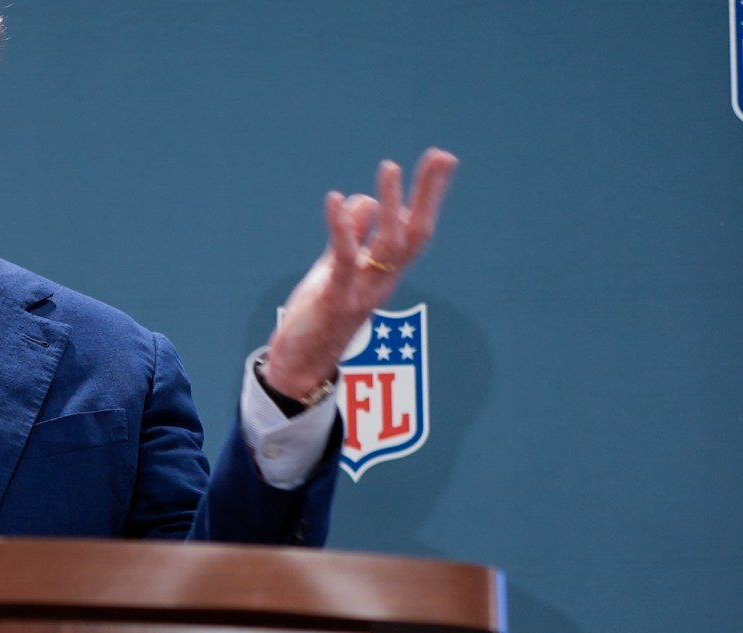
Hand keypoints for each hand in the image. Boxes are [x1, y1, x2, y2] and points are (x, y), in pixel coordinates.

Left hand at [263, 148, 458, 399]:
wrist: (301, 367)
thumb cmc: (318, 319)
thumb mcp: (335, 271)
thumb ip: (351, 239)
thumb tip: (364, 201)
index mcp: (384, 273)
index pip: (414, 229)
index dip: (429, 196)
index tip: (442, 159)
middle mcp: (382, 282)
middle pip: (414, 234)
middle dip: (429, 195)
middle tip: (442, 155)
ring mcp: (362, 292)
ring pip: (387, 246)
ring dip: (391, 205)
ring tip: (391, 167)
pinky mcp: (335, 300)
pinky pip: (343, 260)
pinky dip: (342, 230)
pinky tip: (336, 201)